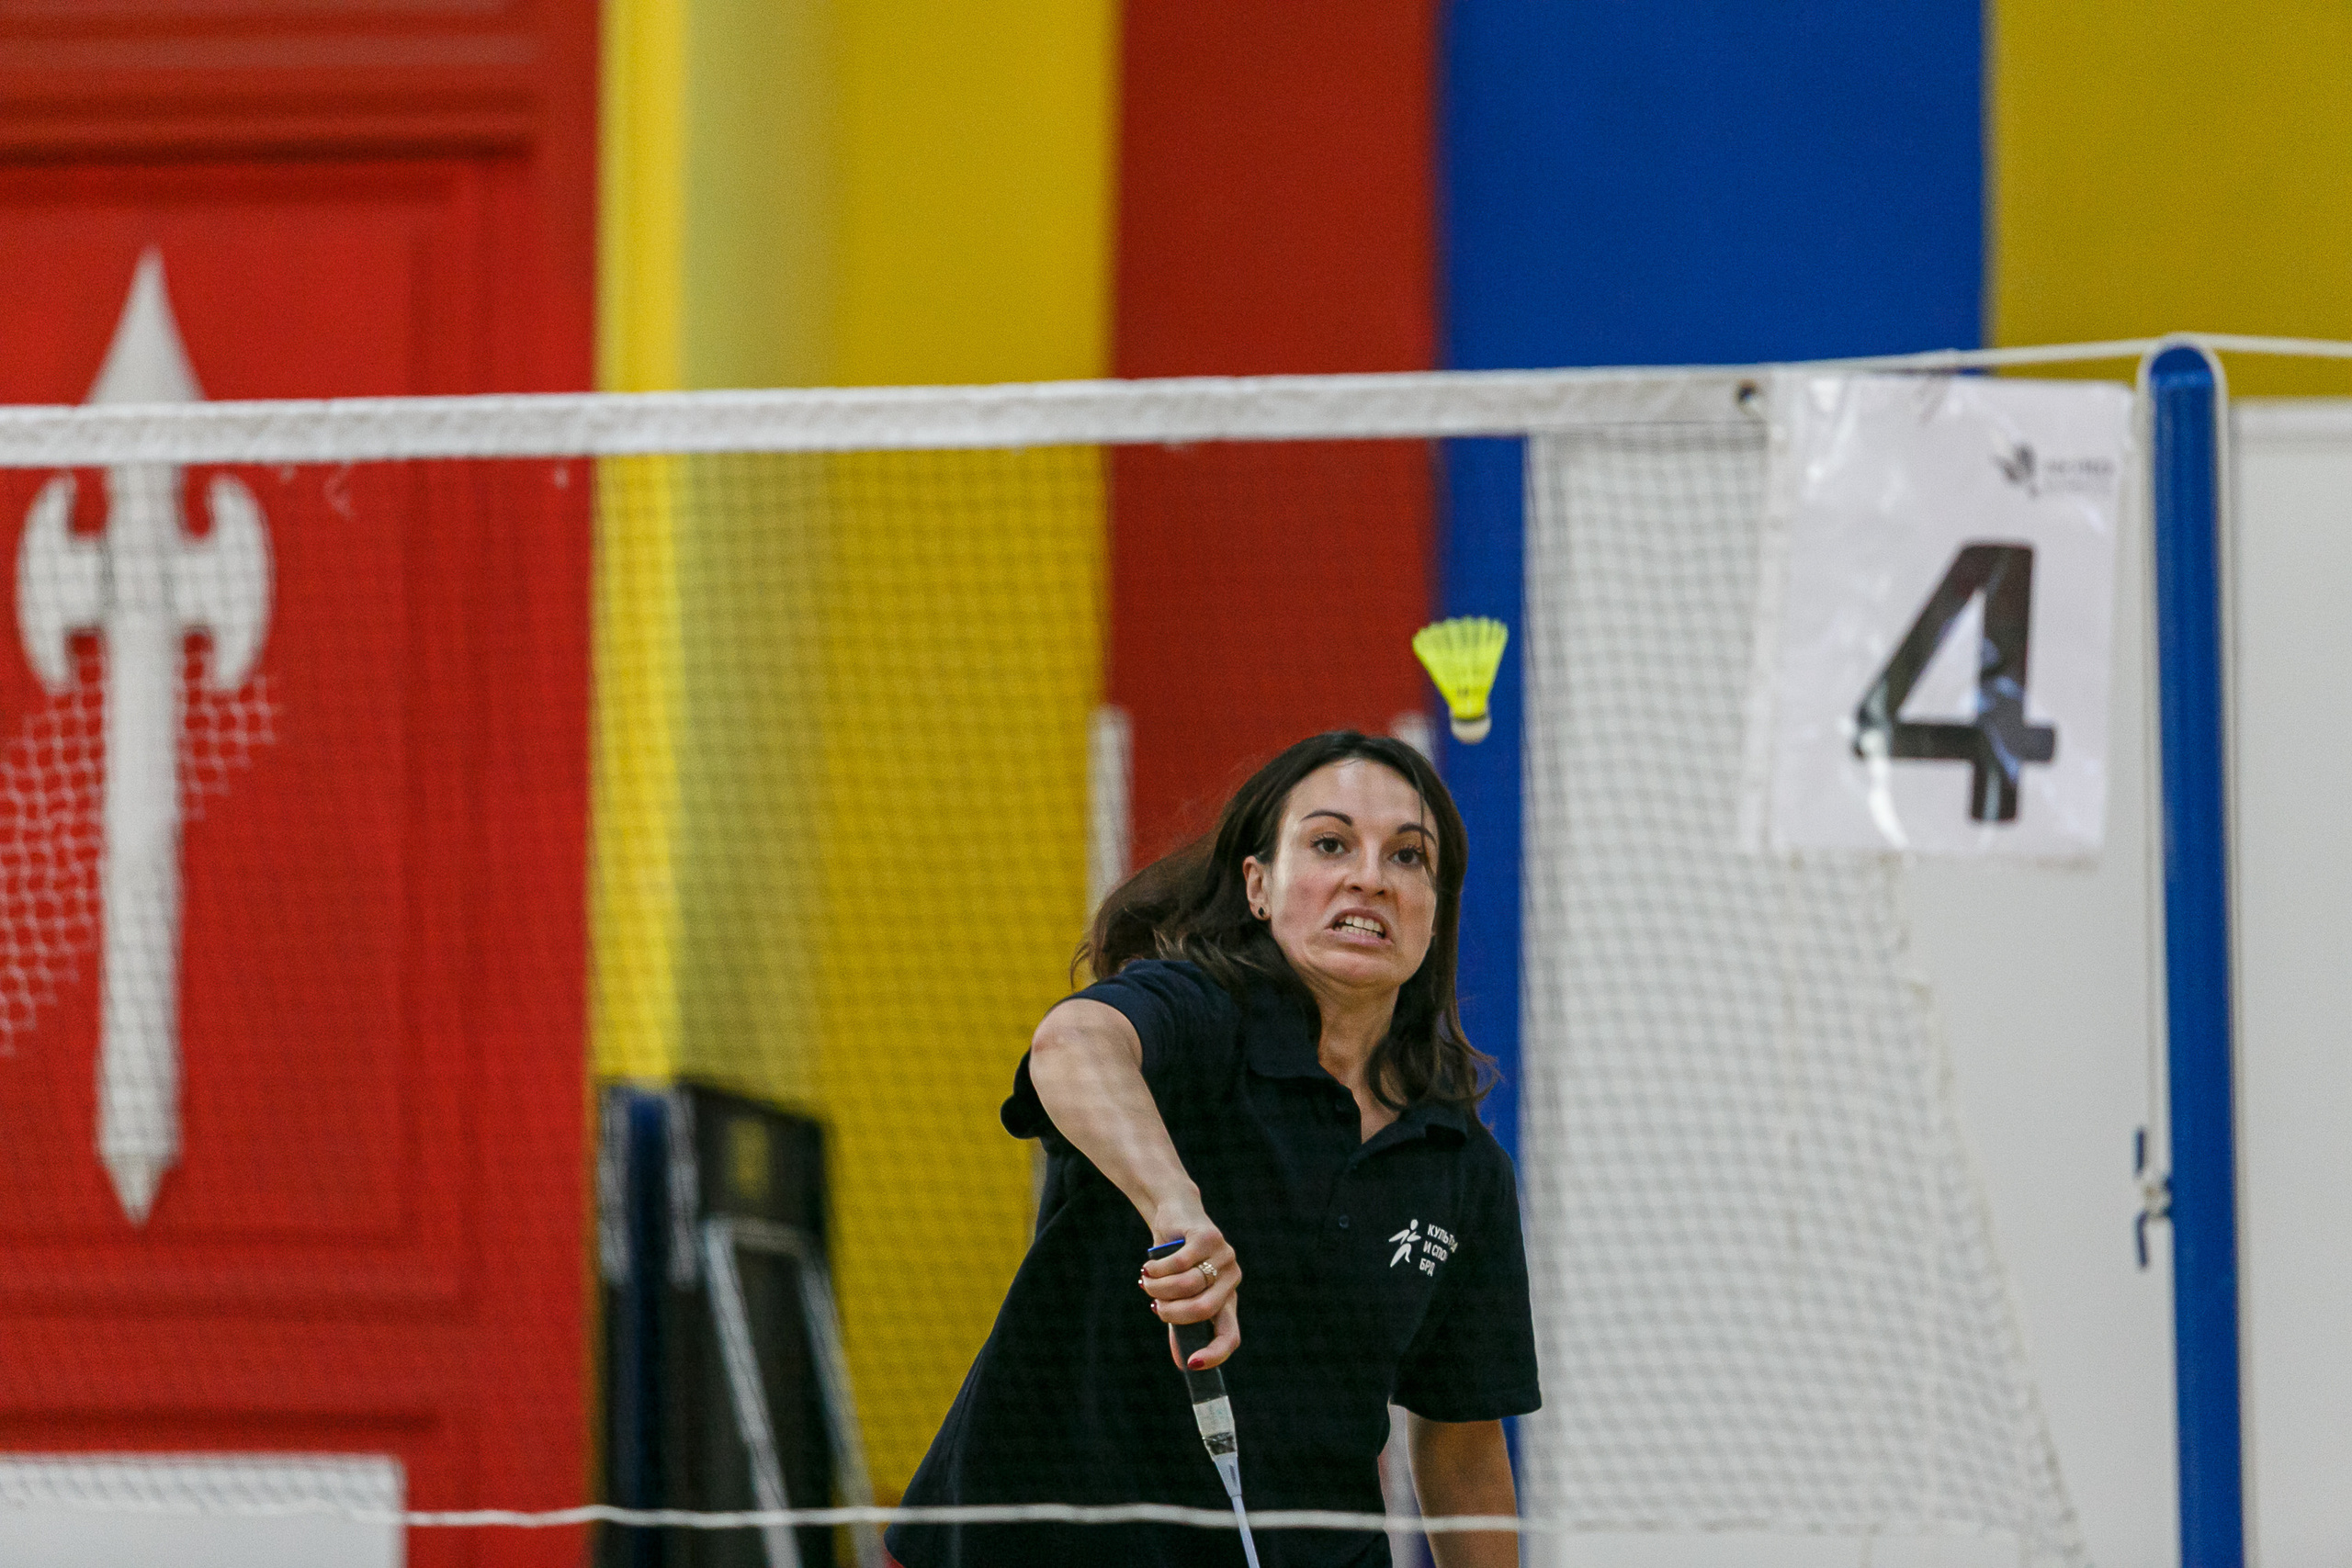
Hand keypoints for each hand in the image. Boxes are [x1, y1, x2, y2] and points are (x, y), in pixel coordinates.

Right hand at [1139, 1212, 1241, 1369]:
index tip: (1191, 1364)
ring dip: (1159, 1288)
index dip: (1215, 1354)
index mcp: (1227, 1301)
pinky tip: (1149, 1267)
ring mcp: (1224, 1256)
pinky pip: (1180, 1262)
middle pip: (1203, 1309)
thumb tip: (1185, 1364)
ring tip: (1147, 1282)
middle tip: (1155, 1306)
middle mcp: (1231, 1280)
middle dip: (1172, 1312)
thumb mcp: (1178, 1296)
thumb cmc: (1175, 1263)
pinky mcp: (1209, 1237)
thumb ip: (1182, 1325)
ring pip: (1188, 1284)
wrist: (1174, 1215)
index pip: (1231, 1335)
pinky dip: (1158, 1269)